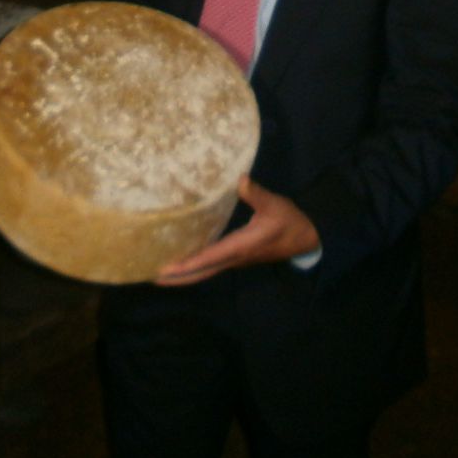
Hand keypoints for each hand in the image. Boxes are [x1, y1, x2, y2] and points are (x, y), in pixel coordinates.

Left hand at [155, 176, 321, 286]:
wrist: (305, 238)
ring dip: (183, 274)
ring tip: (160, 272)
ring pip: (205, 271)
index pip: (208, 258)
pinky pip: (211, 264)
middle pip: (201, 272)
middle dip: (177, 277)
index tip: (165, 269)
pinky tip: (184, 259)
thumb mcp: (275, 205)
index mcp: (240, 247)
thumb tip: (241, 180)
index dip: (186, 264)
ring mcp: (234, 259)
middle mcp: (233, 257)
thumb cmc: (289, 222)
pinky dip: (194, 266)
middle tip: (151, 276)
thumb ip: (257, 194)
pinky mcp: (236, 256)